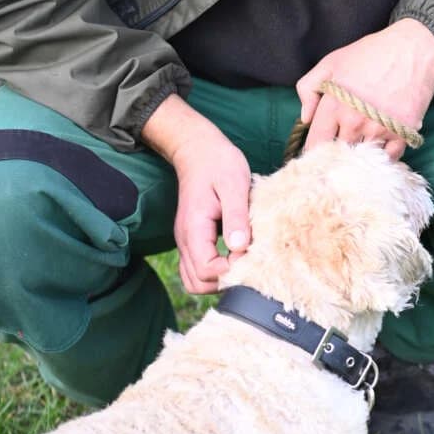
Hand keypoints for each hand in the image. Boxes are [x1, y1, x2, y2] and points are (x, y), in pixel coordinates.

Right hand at [141, 95, 250, 293]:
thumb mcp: (234, 185)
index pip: (206, 270)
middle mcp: (185, 240)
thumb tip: (240, 247)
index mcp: (194, 228)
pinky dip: (214, 272)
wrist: (198, 149)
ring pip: (195, 281)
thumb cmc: (219, 163)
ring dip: (218, 280)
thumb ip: (236, 216)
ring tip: (240, 262)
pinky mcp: (193, 241)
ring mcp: (186, 242)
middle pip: (197, 283)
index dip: (230, 271)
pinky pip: (197, 269)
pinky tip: (233, 257)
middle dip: (224, 281)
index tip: (249, 255)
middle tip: (247, 263)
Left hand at [296, 18, 433, 159]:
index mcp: (334, 106)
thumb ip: (309, 88)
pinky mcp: (402, 134)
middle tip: (340, 151)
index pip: (316, 143)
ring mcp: (379, 130)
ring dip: (361, 157)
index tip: (318, 152)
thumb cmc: (370, 54)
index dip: (314, 150)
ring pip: (363, 158)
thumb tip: (305, 118)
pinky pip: (389, 157)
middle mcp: (355, 122)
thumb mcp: (331, 63)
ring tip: (361, 148)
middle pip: (339, 154)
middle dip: (338, 155)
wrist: (413, 49)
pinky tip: (382, 145)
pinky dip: (385, 155)